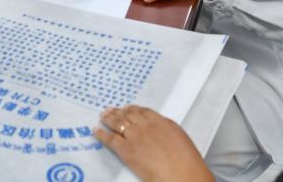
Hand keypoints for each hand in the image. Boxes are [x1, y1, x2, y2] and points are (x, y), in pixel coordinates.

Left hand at [95, 106, 212, 181]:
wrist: (182, 173)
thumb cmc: (186, 162)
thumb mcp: (179, 139)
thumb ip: (166, 131)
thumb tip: (160, 132)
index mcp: (161, 121)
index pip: (143, 111)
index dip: (132, 109)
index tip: (127, 108)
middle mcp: (146, 125)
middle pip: (128, 114)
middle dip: (118, 112)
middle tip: (110, 110)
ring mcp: (135, 136)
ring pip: (117, 123)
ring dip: (108, 118)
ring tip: (103, 116)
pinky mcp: (127, 150)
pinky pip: (110, 139)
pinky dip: (102, 134)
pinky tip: (96, 131)